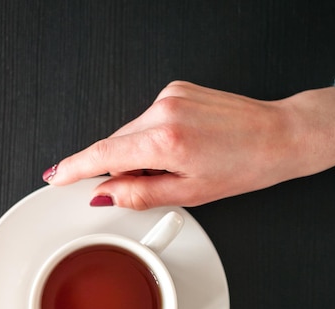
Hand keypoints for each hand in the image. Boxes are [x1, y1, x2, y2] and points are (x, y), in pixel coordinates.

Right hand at [43, 81, 334, 208]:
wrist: (278, 136)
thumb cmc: (244, 166)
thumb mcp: (190, 193)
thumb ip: (141, 193)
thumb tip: (106, 194)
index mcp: (166, 141)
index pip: (103, 154)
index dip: (74, 168)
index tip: (56, 176)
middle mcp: (164, 110)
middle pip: (115, 143)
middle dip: (113, 167)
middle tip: (132, 188)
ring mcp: (170, 95)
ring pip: (131, 132)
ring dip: (136, 154)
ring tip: (172, 169)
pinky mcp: (178, 89)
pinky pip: (147, 119)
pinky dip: (149, 138)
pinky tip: (175, 150)